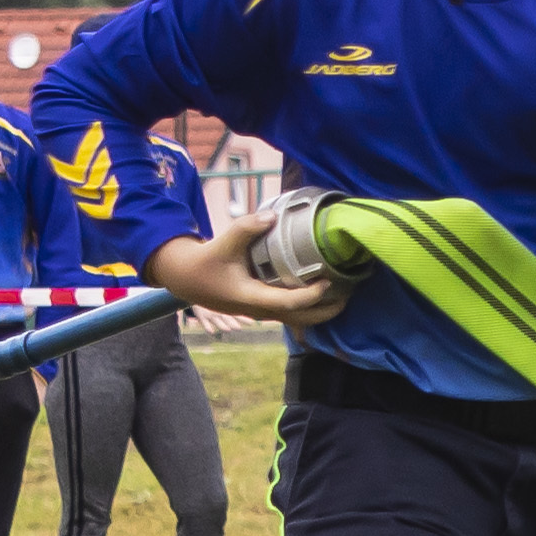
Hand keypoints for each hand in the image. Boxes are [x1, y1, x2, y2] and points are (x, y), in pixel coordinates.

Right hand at [150, 226, 343, 330]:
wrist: (186, 278)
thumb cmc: (205, 262)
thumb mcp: (222, 243)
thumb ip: (246, 228)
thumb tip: (272, 216)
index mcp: (251, 298)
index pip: (288, 303)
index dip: (311, 295)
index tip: (328, 280)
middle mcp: (259, 310)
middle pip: (300, 319)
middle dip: (326, 311)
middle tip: (349, 294)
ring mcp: (261, 312)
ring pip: (296, 319)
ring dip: (321, 310)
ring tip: (344, 294)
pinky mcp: (261, 307)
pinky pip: (290, 313)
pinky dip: (309, 307)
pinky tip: (323, 293)